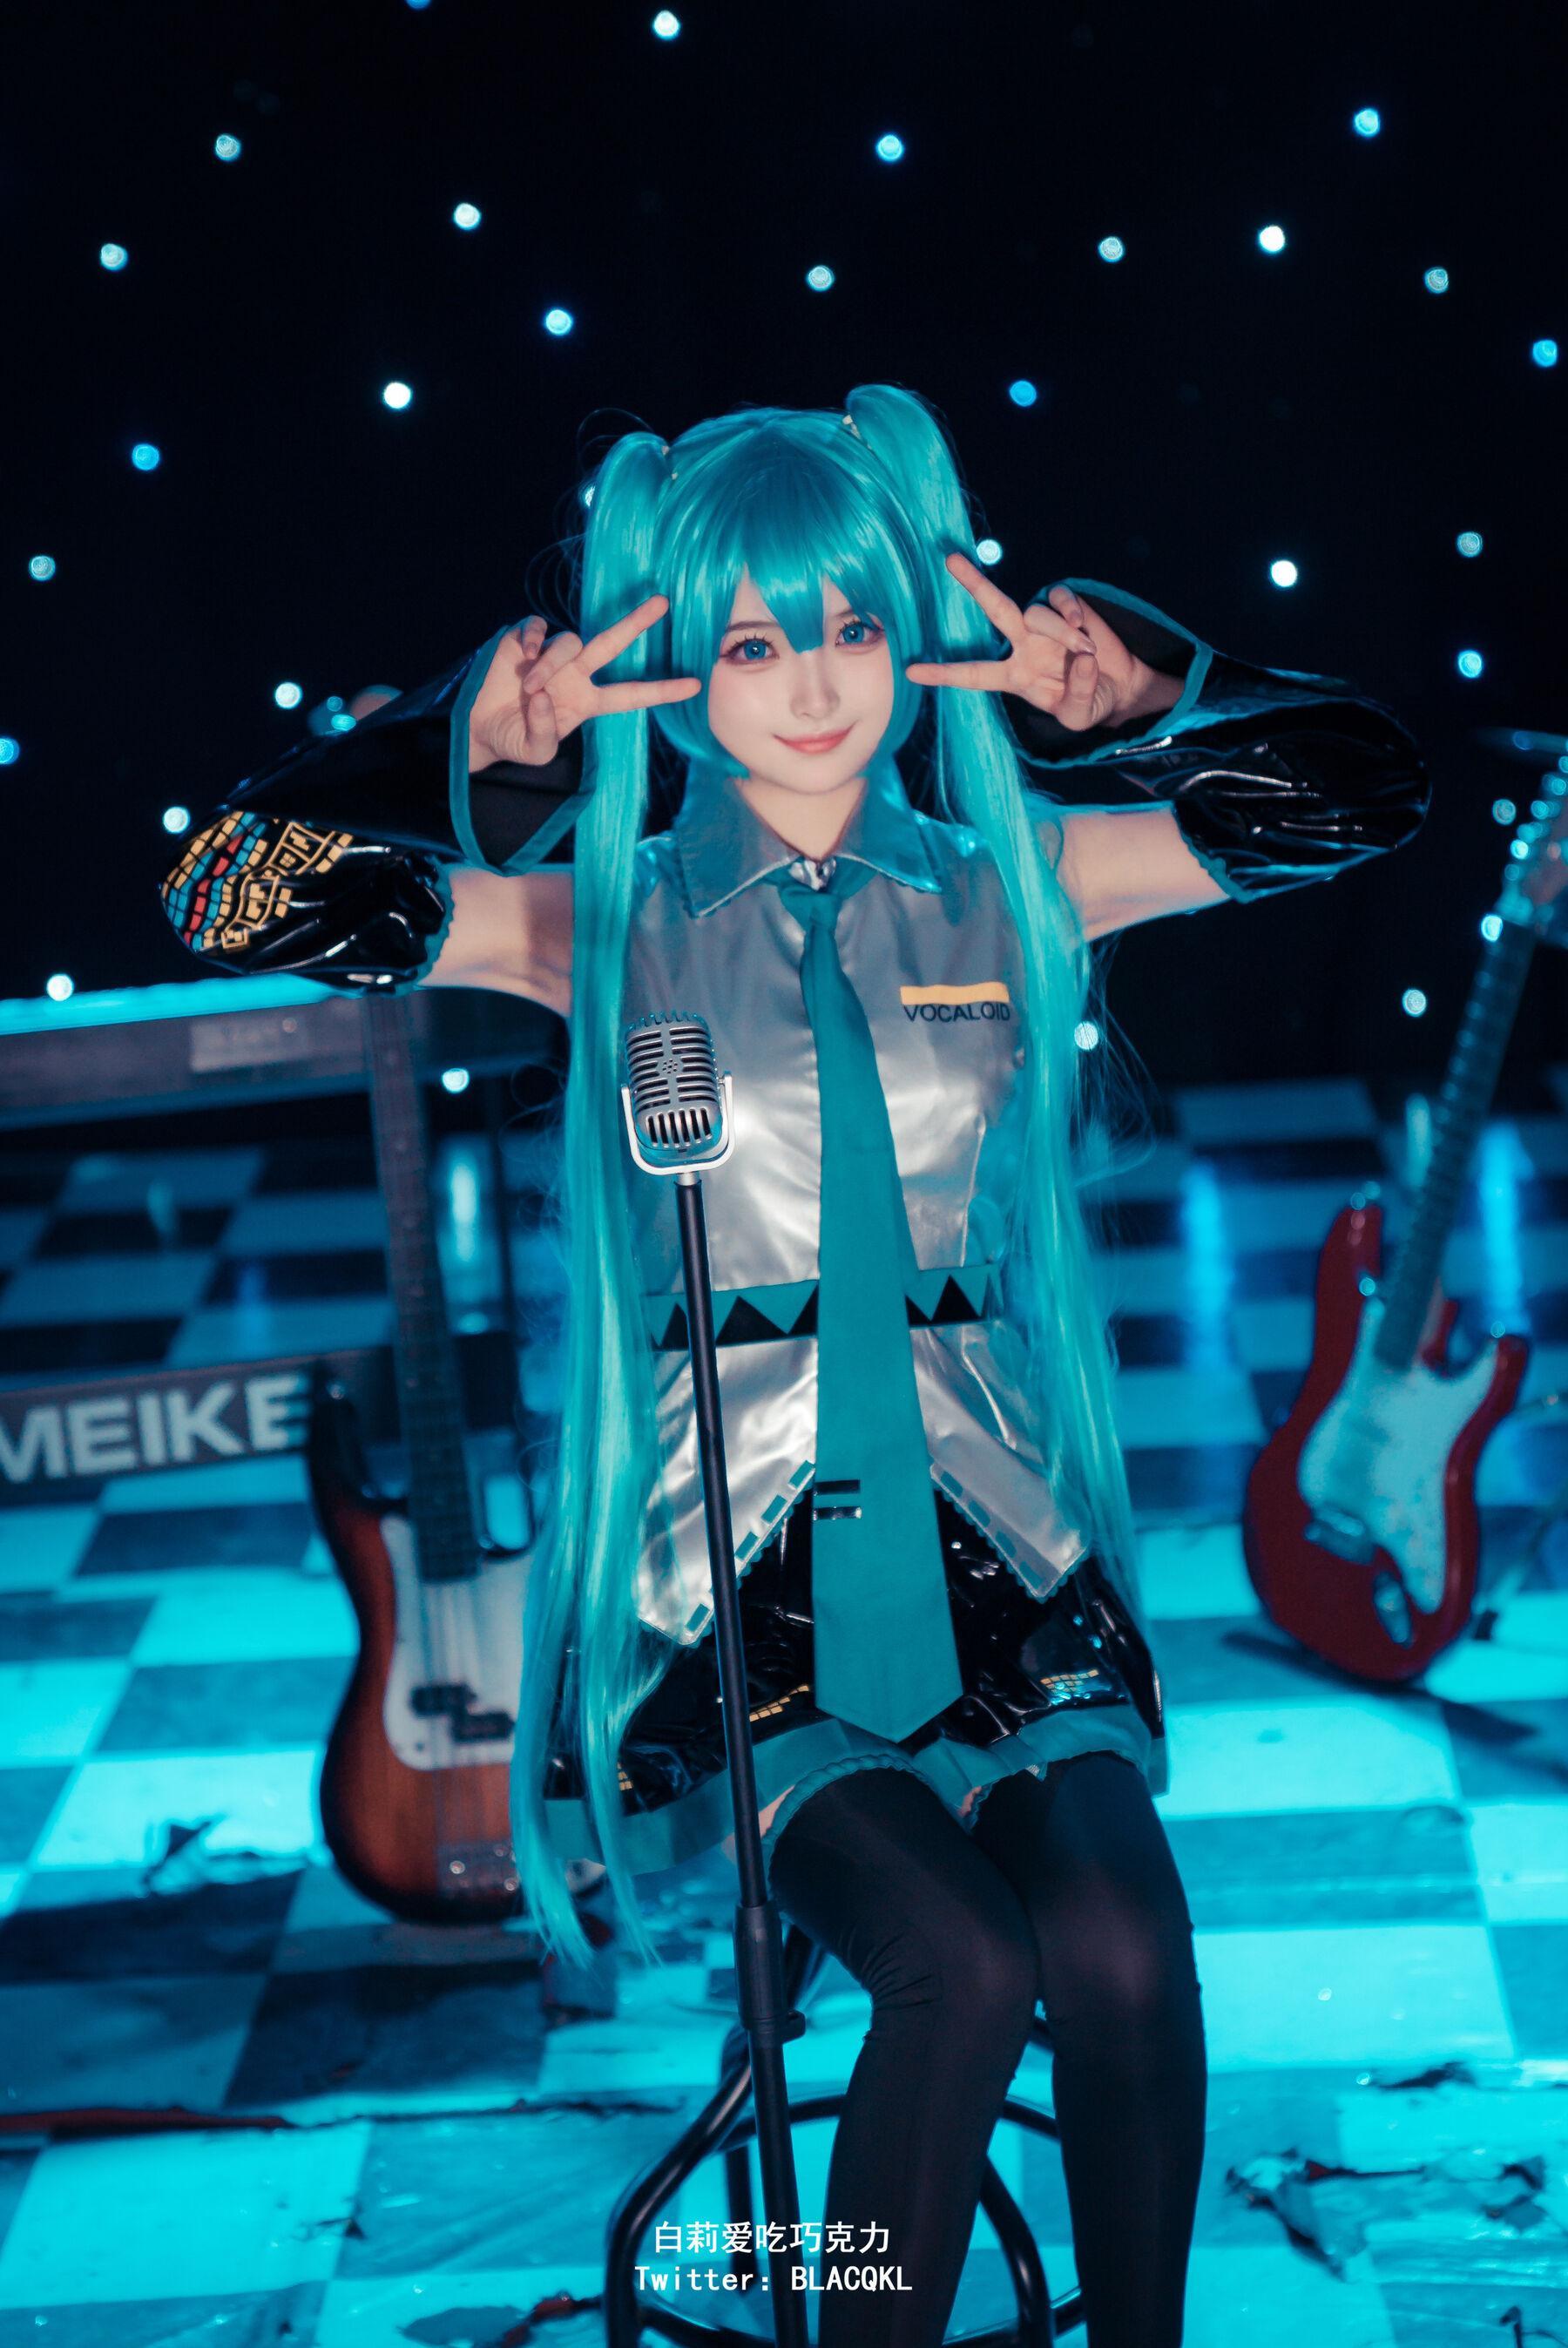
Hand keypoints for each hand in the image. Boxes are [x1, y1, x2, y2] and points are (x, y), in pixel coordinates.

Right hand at [472, 593, 700, 767]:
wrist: (478, 728)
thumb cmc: (513, 740)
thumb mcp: (534, 752)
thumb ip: (545, 733)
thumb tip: (544, 695)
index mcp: (588, 702)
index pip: (631, 695)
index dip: (662, 690)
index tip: (696, 685)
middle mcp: (576, 674)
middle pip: (613, 643)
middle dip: (637, 623)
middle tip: (663, 603)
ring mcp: (552, 655)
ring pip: (568, 644)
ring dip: (550, 664)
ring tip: (528, 687)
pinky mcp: (525, 641)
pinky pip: (538, 628)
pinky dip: (533, 639)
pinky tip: (522, 655)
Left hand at [906, 552, 1152, 731]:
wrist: (1121, 688)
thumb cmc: (1089, 703)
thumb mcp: (1079, 716)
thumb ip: (1077, 694)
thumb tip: (1083, 658)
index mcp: (1014, 676)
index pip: (974, 674)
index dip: (944, 674)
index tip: (911, 671)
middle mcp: (1023, 645)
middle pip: (995, 610)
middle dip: (974, 584)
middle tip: (950, 560)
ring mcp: (1044, 624)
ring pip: (1038, 614)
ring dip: (1061, 633)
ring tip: (1085, 652)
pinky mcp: (1068, 608)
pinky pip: (1060, 599)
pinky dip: (1071, 611)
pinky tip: (1083, 626)